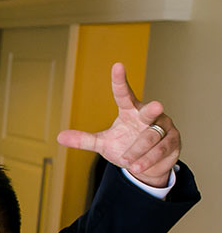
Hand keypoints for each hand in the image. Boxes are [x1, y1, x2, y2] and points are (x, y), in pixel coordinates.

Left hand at [57, 62, 179, 187]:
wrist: (147, 165)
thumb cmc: (125, 146)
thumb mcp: (103, 143)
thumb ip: (84, 140)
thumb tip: (59, 136)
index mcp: (130, 111)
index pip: (123, 94)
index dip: (120, 81)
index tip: (117, 65)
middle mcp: (148, 115)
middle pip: (149, 112)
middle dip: (153, 110)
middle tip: (157, 106)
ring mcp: (164, 127)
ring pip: (152, 137)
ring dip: (138, 151)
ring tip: (129, 162)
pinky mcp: (173, 141)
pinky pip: (161, 150)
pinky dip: (148, 160)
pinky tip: (139, 167)